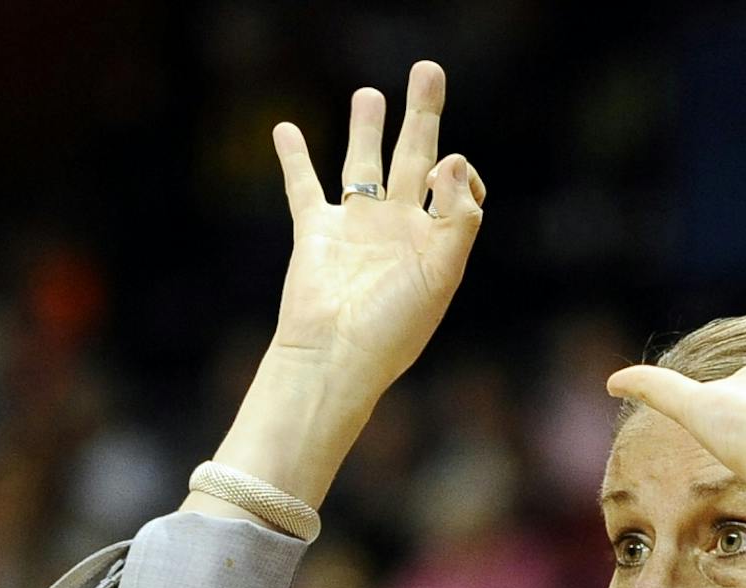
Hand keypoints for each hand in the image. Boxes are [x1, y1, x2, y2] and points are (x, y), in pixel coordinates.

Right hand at [210, 61, 485, 509]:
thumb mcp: (442, 275)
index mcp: (434, 240)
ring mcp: (355, 229)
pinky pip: (304, 187)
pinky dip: (294, 158)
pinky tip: (285, 129)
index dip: (459, 171)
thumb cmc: (392, 329)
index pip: (455, 186)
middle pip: (412, 157)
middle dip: (422, 115)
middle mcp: (397, 228)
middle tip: (428, 71)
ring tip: (370, 94)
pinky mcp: (315, 233)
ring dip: (366, 127)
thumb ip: (458, 218)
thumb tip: (450, 159)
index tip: (443, 173)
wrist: (335, 358)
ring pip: (362, 164)